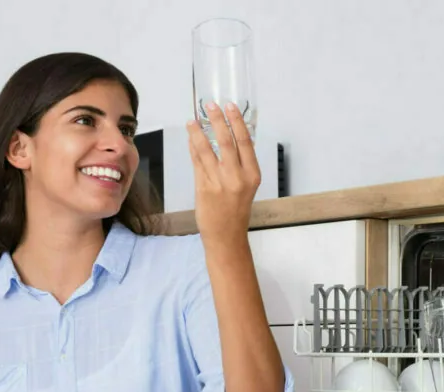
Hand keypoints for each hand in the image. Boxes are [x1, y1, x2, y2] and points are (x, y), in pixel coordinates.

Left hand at [187, 102, 260, 249]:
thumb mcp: (246, 185)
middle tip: (209, 105)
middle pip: (227, 141)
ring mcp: (219, 182)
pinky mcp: (203, 187)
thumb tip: (227, 136)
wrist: (226, 235)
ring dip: (198, 132)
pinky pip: (197, 162)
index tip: (229, 106)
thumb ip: (239, 163)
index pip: (245, 142)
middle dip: (217, 120)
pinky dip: (193, 148)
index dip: (236, 121)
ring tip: (192, 120)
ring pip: (207, 149)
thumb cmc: (236, 209)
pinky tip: (190, 139)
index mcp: (252, 175)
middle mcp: (237, 177)